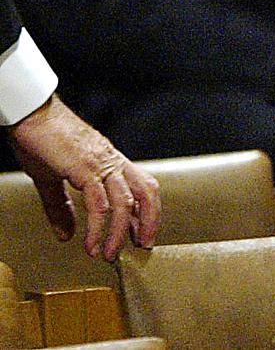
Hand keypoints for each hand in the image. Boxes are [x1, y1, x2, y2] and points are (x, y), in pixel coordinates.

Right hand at [8, 94, 160, 259]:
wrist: (30, 115)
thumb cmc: (41, 140)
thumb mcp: (51, 179)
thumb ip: (61, 207)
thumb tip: (66, 234)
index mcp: (110, 162)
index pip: (141, 186)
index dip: (146, 211)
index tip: (141, 234)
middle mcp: (112, 162)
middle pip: (146, 191)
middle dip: (148, 220)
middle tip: (143, 246)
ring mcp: (100, 164)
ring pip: (124, 202)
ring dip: (120, 232)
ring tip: (111, 254)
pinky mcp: (84, 168)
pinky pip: (98, 203)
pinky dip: (99, 227)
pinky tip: (92, 244)